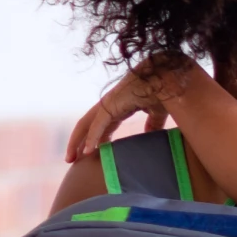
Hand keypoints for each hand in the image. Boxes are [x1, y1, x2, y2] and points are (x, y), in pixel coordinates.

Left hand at [64, 60, 196, 161]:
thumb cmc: (163, 91)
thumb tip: (151, 135)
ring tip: (70, 158)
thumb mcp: (156, 113)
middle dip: (77, 142)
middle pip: (86, 126)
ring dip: (76, 142)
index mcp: (118, 106)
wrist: (167, 77)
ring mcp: (108, 104)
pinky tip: (87, 151)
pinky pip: (97, 124)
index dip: (94, 139)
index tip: (89, 154)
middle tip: (71, 159)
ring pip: (85, 125)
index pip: (100, 125)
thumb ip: (152, 124)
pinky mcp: (112, 104)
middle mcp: (109, 105)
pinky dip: (92, 137)